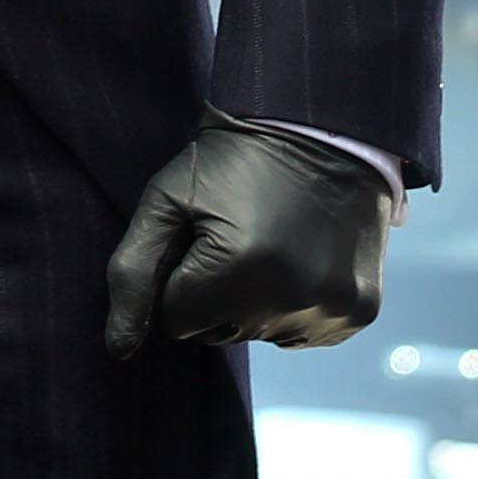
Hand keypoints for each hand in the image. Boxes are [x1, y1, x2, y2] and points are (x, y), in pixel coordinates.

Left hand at [101, 112, 394, 356]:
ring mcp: (329, 307)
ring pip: (261, 335)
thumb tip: (118, 351)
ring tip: (273, 241)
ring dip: (257, 301)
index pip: (176, 321)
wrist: (321, 127)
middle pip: (220, 333)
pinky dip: (296, 305)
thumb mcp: (168, 199)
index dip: (182, 275)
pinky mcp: (358, 311)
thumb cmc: (233, 160)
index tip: (202, 234)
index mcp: (234, 269)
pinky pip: (304, 334)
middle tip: (240, 233)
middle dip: (218, 292)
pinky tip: (303, 257)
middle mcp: (287, 298)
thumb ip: (132, 273)